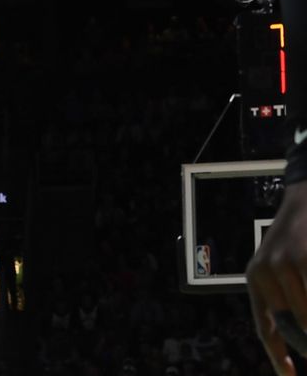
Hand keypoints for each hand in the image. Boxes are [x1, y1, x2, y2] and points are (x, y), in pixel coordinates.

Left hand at [246, 180, 306, 375]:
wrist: (305, 199)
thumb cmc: (297, 239)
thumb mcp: (278, 266)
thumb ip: (282, 298)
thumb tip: (298, 338)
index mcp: (255, 279)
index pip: (265, 328)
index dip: (279, 357)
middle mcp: (265, 273)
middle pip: (292, 326)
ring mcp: (286, 265)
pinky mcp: (305, 259)